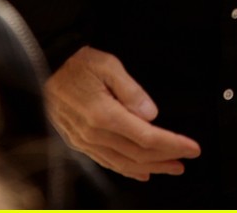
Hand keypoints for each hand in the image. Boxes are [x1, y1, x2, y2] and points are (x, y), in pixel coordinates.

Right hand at [44, 45, 200, 180]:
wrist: (44, 68)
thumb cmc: (78, 64)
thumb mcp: (108, 65)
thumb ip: (131, 90)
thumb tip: (151, 114)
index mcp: (104, 115)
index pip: (147, 137)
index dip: (172, 144)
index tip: (192, 148)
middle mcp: (94, 134)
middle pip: (138, 154)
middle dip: (166, 159)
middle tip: (187, 160)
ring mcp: (85, 141)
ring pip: (123, 163)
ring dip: (151, 168)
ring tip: (171, 167)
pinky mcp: (78, 142)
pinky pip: (106, 162)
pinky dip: (126, 170)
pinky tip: (141, 173)